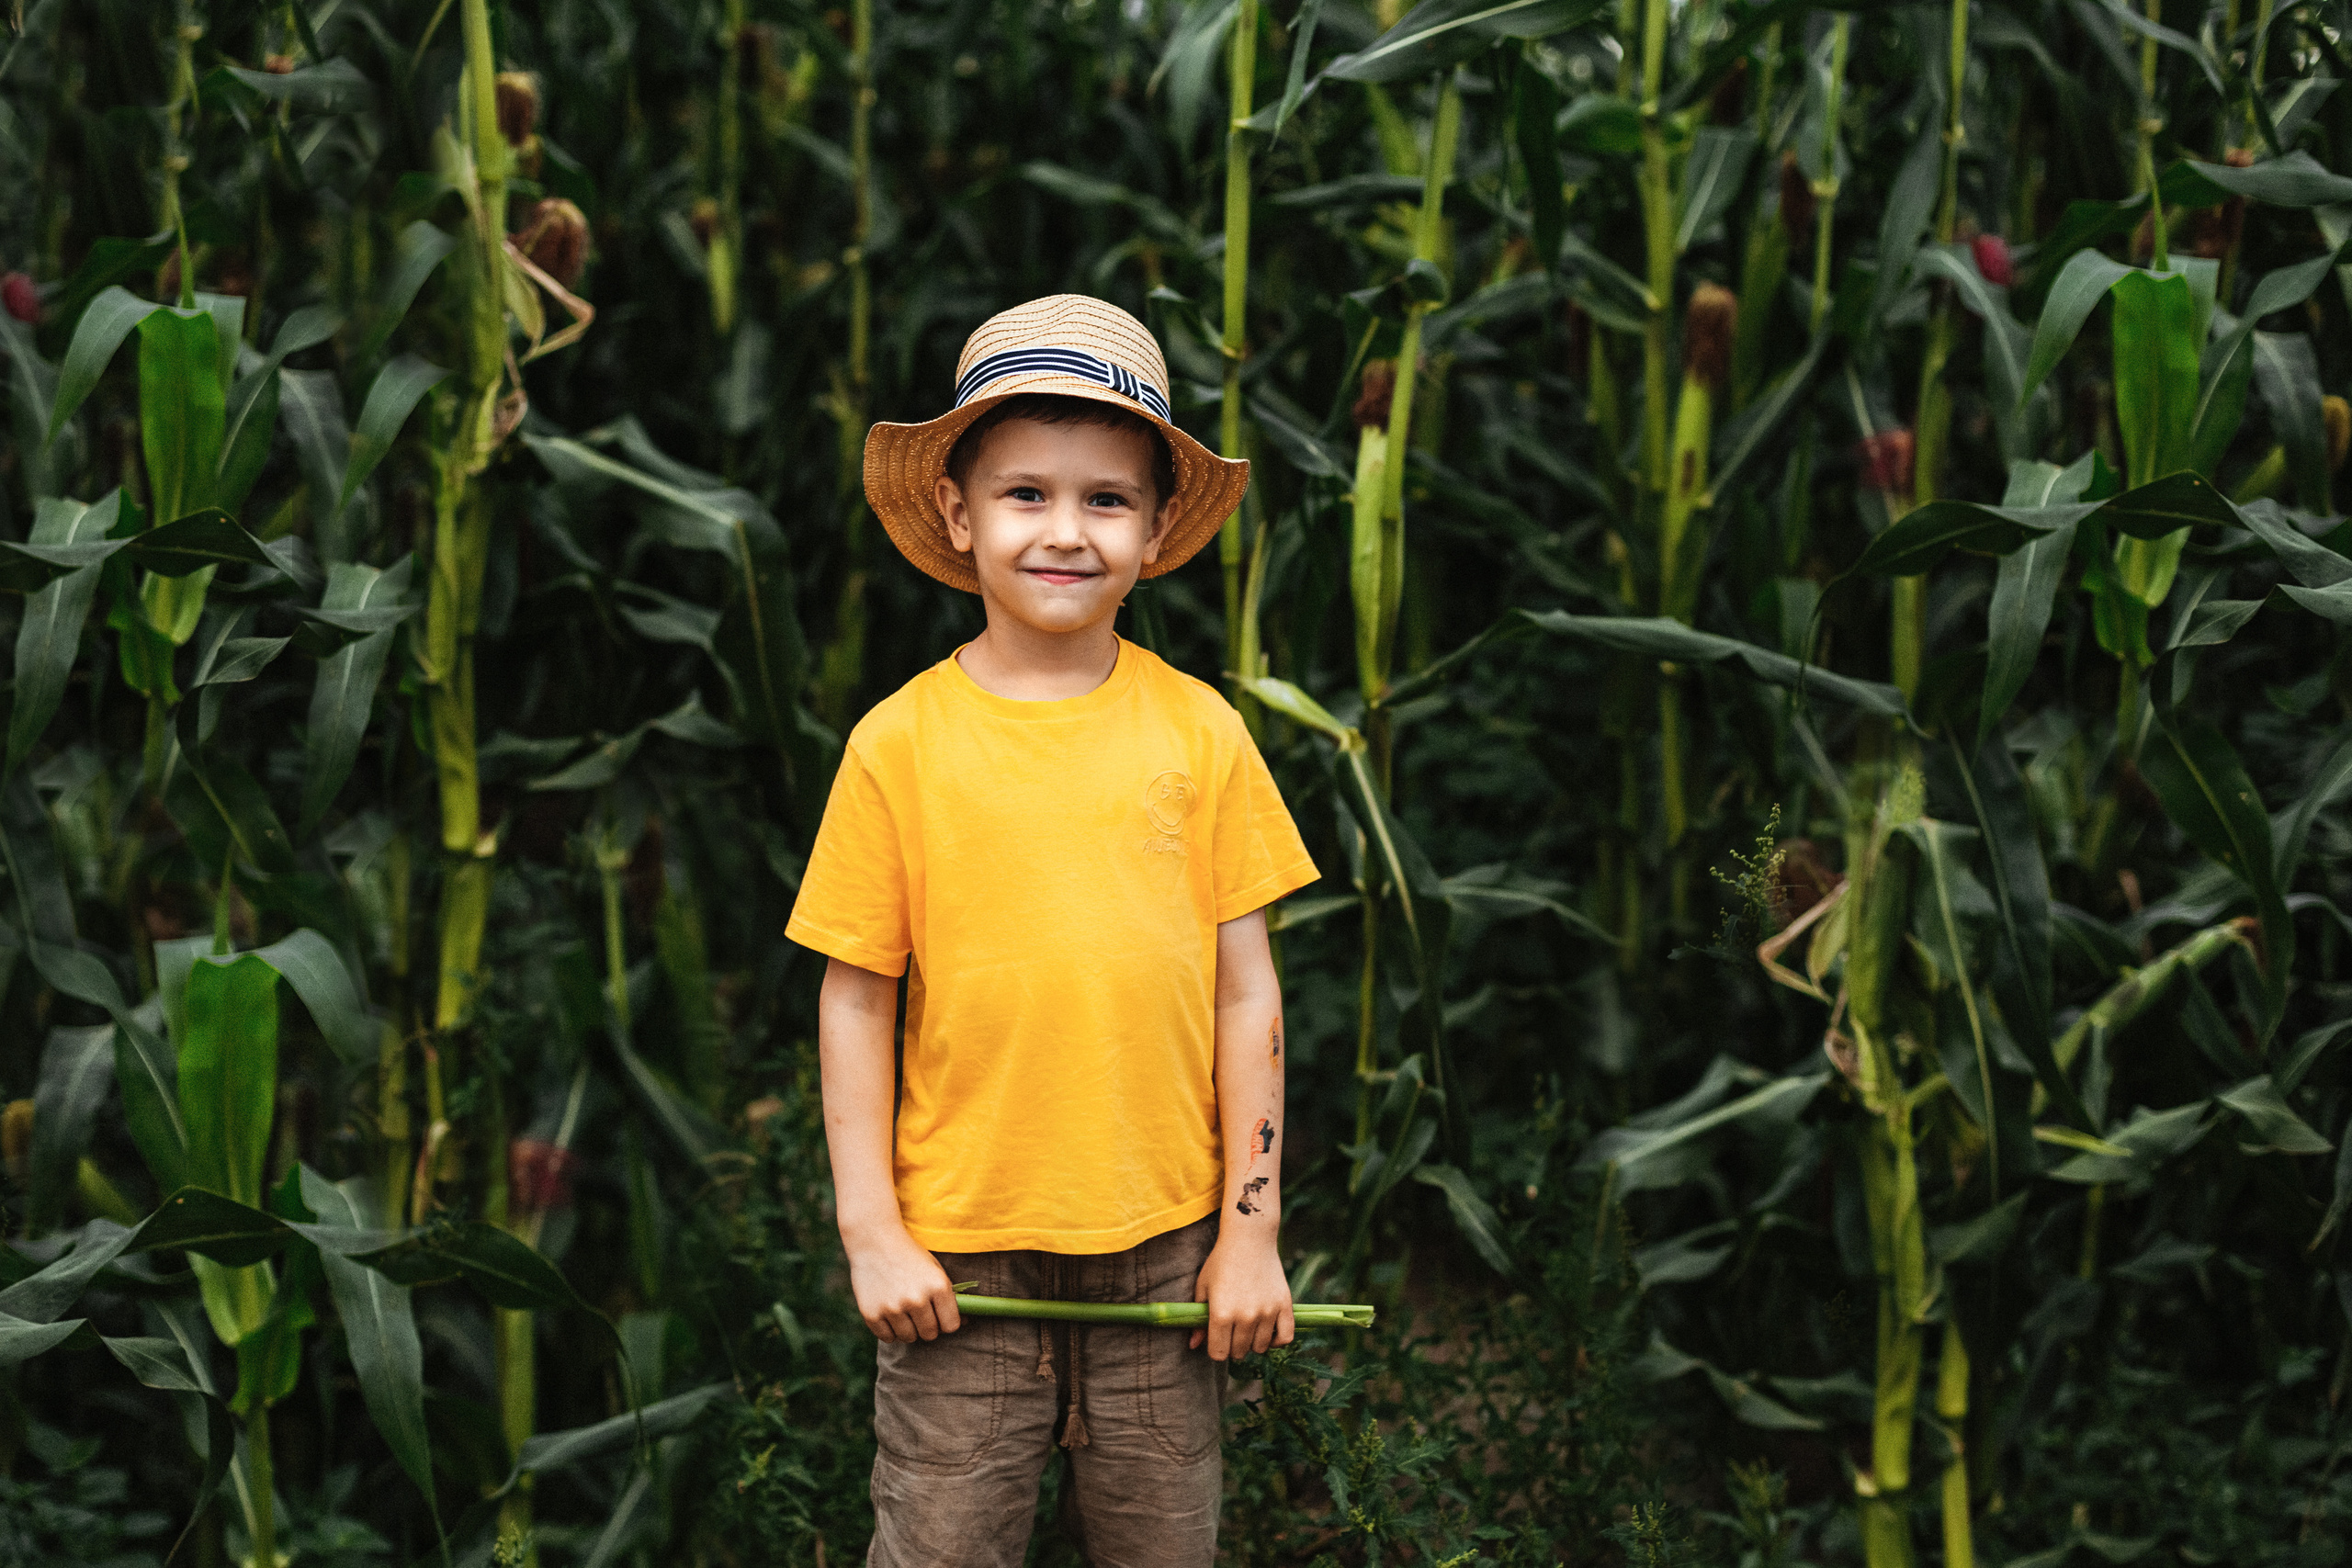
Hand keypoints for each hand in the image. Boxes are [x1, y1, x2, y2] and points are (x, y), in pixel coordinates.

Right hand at [845, 1226, 963, 1342]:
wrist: (874, 1241)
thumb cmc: (909, 1256)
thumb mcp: (934, 1270)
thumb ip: (949, 1297)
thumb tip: (965, 1323)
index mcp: (938, 1286)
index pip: (951, 1325)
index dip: (946, 1323)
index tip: (940, 1317)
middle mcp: (916, 1299)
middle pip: (930, 1334)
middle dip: (927, 1327)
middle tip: (919, 1312)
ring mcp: (893, 1308)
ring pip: (909, 1338)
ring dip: (908, 1329)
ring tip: (903, 1310)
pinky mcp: (872, 1314)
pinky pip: (887, 1338)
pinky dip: (889, 1331)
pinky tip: (888, 1313)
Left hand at [1189, 1231, 1293, 1360]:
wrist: (1249, 1238)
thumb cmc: (1221, 1262)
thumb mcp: (1203, 1288)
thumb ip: (1198, 1320)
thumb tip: (1193, 1346)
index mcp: (1221, 1314)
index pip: (1219, 1354)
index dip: (1216, 1350)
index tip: (1217, 1340)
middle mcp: (1245, 1316)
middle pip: (1239, 1352)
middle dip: (1233, 1346)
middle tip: (1231, 1331)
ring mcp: (1267, 1312)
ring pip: (1260, 1347)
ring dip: (1252, 1343)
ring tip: (1248, 1328)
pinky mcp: (1284, 1305)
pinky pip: (1285, 1338)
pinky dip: (1277, 1341)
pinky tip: (1268, 1332)